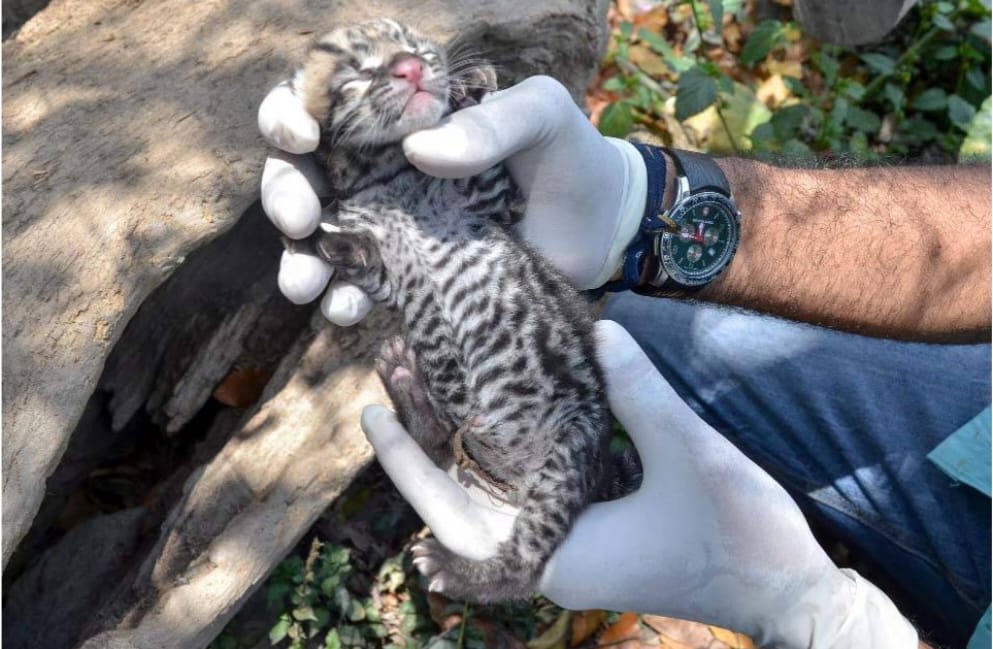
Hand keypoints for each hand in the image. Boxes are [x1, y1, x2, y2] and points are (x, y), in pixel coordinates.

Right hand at [259, 77, 648, 323]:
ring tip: (305, 287)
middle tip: (300, 220)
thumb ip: (492, 122)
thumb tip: (421, 150)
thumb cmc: (570, 157)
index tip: (304, 137)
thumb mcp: (542, 117)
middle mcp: (384, 168)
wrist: (600, 230)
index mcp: (404, 114)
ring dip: (300, 260)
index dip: (292, 112)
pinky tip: (349, 310)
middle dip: (286, 194)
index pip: (325, 100)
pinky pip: (361, 285)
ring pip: (321, 237)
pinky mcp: (411, 275)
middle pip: (305, 172)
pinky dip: (346, 299)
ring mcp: (393, 224)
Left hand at [360, 321, 918, 648]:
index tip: (375, 415)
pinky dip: (494, 463)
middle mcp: (553, 557)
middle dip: (420, 449)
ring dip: (454, 451)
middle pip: (460, 507)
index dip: (409, 464)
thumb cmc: (740, 537)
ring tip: (422, 391)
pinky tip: (481, 425)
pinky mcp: (593, 533)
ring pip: (490, 501)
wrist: (786, 590)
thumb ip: (641, 393)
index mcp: (558, 553)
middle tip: (389, 384)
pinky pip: (523, 498)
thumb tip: (600, 329)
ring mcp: (572, 548)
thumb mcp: (691, 455)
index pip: (455, 516)